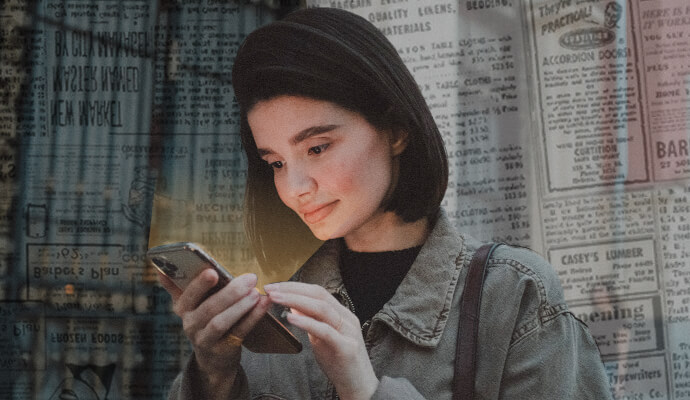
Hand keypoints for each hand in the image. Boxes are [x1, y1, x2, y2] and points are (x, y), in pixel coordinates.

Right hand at [158, 269, 270, 393]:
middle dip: (230, 292)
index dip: (199, 285)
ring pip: (221, 322)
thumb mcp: (190, 306)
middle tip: (250, 278)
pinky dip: (253, 317)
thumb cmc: (204, 322)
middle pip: (209, 308)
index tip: (213, 271)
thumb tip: (160, 271)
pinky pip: (239, 332)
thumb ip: (178, 287)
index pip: (188, 296)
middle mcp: (190, 325)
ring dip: (241, 306)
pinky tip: (263, 304)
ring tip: (256, 293)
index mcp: (183, 309)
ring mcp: (206, 340)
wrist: (213, 358)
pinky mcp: (224, 350)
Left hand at [264, 282, 378, 399]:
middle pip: (319, 294)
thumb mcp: (321, 338)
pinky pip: (325, 331)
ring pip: (322, 308)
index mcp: (341, 313)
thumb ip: (311, 321)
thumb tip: (294, 305)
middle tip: (270, 289)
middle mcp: (346, 318)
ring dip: (295, 301)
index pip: (317, 291)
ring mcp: (348, 332)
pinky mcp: (346, 348)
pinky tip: (290, 318)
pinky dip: (307, 322)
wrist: (359, 386)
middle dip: (292, 289)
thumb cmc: (339, 363)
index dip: (295, 286)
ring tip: (276, 299)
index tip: (274, 286)